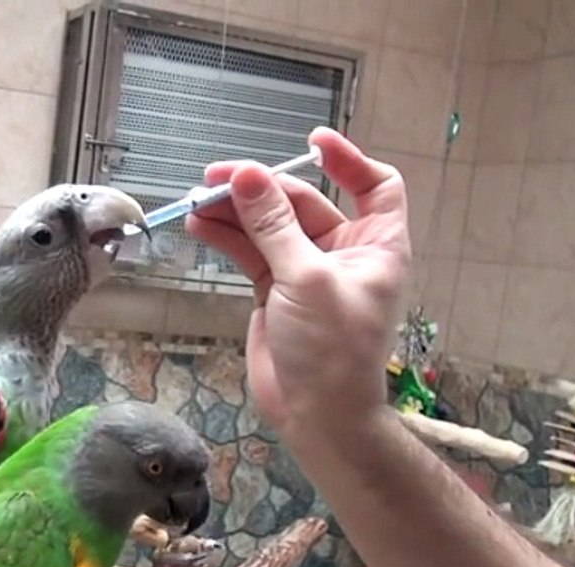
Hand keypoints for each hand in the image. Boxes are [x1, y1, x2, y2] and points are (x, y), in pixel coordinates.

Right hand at [185, 128, 409, 443]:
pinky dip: (226, 237)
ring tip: (199, 200)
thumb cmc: (333, 351)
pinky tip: (200, 225)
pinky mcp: (274, 291)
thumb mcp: (306, 280)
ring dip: (236, 211)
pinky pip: (249, 252)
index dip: (348, 159)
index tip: (312, 142)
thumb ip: (273, 226)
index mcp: (375, 245)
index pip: (374, 185)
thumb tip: (247, 176)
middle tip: (218, 179)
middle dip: (262, 189)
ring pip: (269, 226)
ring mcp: (305, 271)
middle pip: (304, 201)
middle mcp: (343, 253)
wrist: (317, 416)